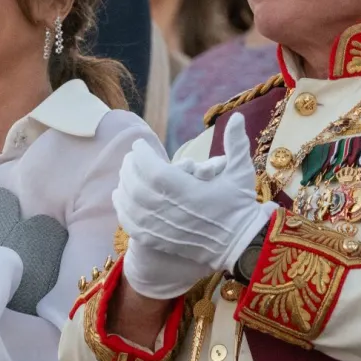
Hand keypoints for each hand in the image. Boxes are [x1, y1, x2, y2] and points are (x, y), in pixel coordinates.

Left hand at [122, 152, 230, 299]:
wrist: (239, 244)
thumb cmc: (240, 207)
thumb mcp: (241, 173)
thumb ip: (236, 143)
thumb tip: (236, 116)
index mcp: (188, 191)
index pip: (153, 169)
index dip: (142, 154)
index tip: (140, 144)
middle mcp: (171, 210)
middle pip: (137, 184)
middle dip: (130, 166)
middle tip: (131, 156)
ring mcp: (162, 227)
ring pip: (131, 203)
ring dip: (123, 184)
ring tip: (125, 172)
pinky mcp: (158, 240)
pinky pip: (131, 224)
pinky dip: (122, 209)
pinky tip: (120, 197)